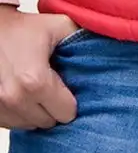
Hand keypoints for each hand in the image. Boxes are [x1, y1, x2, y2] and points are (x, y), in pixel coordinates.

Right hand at [0, 6, 80, 129]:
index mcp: (35, 81)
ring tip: (37, 90)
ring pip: (29, 126)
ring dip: (36, 112)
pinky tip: (22, 95)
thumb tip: (110, 48)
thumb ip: (84, 39)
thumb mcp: (59, 26)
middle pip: (48, 123)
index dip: (71, 102)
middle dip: (54, 108)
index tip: (69, 88)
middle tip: (53, 88)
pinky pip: (12, 124)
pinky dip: (19, 114)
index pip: (67, 114)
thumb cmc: (24, 28)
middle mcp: (15, 99)